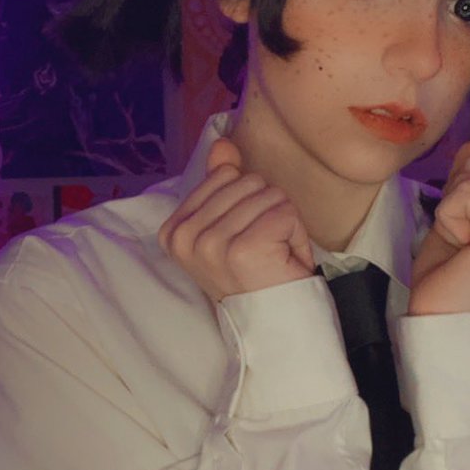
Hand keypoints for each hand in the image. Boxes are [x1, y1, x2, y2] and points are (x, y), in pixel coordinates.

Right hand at [158, 137, 314, 302]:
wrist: (275, 325)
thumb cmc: (255, 278)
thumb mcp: (232, 227)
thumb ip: (222, 183)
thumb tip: (222, 144)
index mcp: (174, 231)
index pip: (224, 176)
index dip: (247, 203)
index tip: (243, 242)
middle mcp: (186, 237)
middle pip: (249, 182)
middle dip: (269, 213)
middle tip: (264, 252)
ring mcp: (211, 243)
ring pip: (270, 195)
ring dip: (284, 225)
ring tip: (274, 257)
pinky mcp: (243, 249)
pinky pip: (285, 212)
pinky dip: (296, 236)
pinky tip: (285, 261)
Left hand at [408, 141, 469, 315]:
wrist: (440, 319)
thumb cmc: (446, 274)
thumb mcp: (456, 213)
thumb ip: (468, 179)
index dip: (459, 192)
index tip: (465, 234)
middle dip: (454, 199)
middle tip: (461, 242)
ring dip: (451, 210)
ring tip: (463, 246)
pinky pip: (468, 193)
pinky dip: (450, 218)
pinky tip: (463, 248)